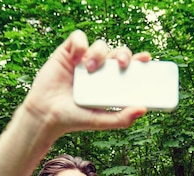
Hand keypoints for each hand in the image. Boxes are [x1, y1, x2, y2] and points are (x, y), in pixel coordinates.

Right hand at [23, 30, 151, 136]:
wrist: (46, 116)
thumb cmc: (73, 119)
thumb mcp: (100, 121)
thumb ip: (122, 118)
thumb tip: (143, 109)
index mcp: (110, 82)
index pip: (128, 67)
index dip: (138, 60)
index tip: (147, 59)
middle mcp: (99, 70)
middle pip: (118, 52)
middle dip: (123, 54)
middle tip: (121, 64)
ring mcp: (83, 60)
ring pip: (100, 45)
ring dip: (99, 54)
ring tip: (90, 68)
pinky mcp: (67, 53)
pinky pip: (78, 37)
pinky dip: (81, 44)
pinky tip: (77, 58)